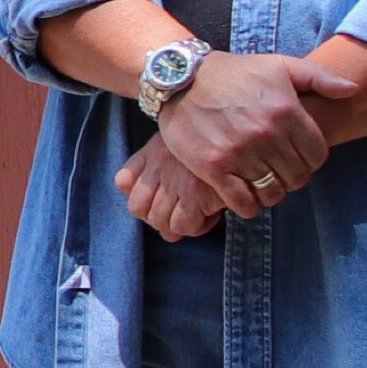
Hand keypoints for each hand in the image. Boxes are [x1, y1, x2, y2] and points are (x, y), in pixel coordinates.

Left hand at [116, 141, 236, 241]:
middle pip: (138, 209)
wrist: (243, 139)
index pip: (122, 181)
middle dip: (158, 218)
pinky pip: (182, 226)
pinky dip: (195, 228)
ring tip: (198, 216)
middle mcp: (159, 164)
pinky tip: (210, 216)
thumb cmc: (215, 146)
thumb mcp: (178, 141)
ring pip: (159, 221)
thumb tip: (124, 186)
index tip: (160, 202)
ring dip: (177, 226)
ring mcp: (175, 180)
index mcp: (153, 150)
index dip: (139, 199)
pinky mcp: (195, 194)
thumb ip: (148, 161)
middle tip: (182, 214)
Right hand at [152, 50, 340, 211]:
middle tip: (279, 171)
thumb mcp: (278, 65)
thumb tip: (352, 89)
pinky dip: (249, 206)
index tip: (298, 157)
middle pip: (296, 177)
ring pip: (272, 192)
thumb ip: (319, 76)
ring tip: (263, 183)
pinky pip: (242, 202)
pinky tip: (246, 197)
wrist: (181, 79)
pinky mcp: (213, 167)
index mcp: (286, 111)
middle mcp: (266, 134)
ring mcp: (239, 152)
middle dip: (292, 177)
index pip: (317, 155)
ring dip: (271, 193)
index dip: (311, 160)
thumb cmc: (234, 73)